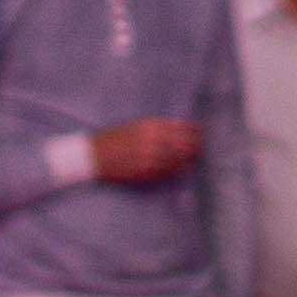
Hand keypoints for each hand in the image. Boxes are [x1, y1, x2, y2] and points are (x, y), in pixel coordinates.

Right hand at [87, 115, 202, 184]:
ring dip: (190, 158)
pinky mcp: (146, 171)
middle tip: (203, 147)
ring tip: (197, 158)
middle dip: (196, 145)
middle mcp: (152, 139)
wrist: (93, 154)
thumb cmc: (114, 138)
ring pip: (179, 158)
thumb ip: (158, 126)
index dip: (195, 131)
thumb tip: (182, 125)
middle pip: (184, 143)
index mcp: (150, 125)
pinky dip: (179, 169)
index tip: (202, 132)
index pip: (182, 127)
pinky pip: (168, 171)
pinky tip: (185, 168)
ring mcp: (150, 156)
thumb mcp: (135, 125)